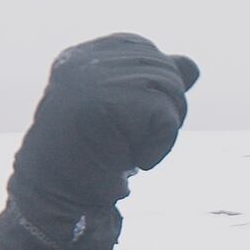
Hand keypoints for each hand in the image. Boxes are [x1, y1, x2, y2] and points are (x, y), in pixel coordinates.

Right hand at [0, 34, 198, 249]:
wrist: (56, 200)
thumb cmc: (87, 161)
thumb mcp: (124, 116)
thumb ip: (154, 85)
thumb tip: (192, 66)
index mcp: (82, 57)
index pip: (144, 50)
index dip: (149, 92)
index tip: (119, 122)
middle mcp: (86, 61)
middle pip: (165, 71)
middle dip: (160, 113)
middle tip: (123, 142)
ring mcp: (97, 78)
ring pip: (171, 93)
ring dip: (158, 134)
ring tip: (122, 150)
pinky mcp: (112, 101)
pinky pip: (168, 118)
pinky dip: (158, 148)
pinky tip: (128, 160)